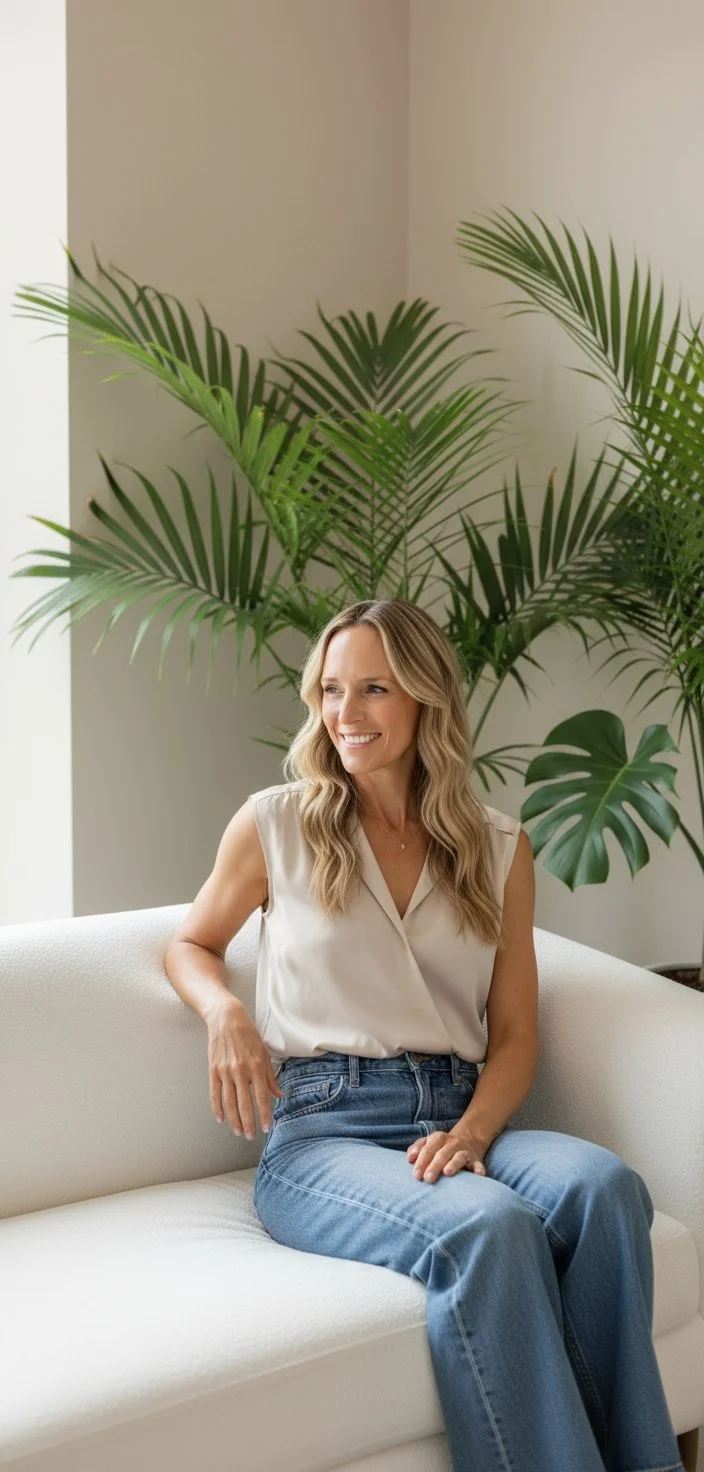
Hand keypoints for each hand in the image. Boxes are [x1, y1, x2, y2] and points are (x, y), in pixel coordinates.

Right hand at [206, 999, 282, 1136]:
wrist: (226, 1019)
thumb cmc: (248, 1035)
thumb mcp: (264, 1053)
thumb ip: (270, 1076)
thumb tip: (279, 1095)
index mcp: (255, 1067)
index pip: (261, 1097)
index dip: (264, 1114)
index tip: (266, 1127)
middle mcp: (240, 1071)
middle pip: (244, 1104)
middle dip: (248, 1123)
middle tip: (251, 1136)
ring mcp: (225, 1072)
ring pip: (229, 1102)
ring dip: (234, 1120)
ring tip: (239, 1132)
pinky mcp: (213, 1070)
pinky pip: (215, 1094)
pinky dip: (217, 1108)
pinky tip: (221, 1119)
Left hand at [407, 1127, 488, 1182]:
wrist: (468, 1140)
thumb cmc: (441, 1147)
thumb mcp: (428, 1143)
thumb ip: (417, 1149)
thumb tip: (409, 1159)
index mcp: (438, 1138)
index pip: (428, 1148)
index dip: (421, 1161)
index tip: (415, 1175)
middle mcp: (452, 1143)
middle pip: (442, 1153)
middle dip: (434, 1166)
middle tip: (427, 1179)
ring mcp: (464, 1150)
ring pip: (459, 1156)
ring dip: (453, 1164)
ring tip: (447, 1172)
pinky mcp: (476, 1160)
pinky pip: (478, 1164)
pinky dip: (478, 1169)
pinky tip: (478, 1175)